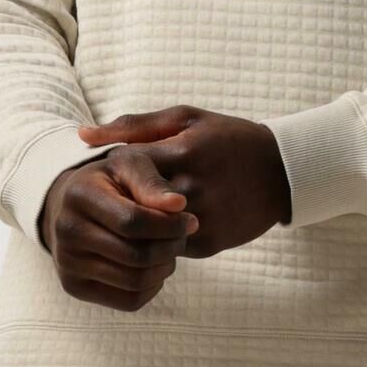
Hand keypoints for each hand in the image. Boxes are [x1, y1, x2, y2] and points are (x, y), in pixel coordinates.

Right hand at [39, 146, 197, 312]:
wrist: (70, 208)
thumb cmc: (110, 183)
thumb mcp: (129, 167)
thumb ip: (152, 182)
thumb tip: (179, 206)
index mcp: (79, 196)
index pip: (133, 222)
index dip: (169, 225)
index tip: (190, 220)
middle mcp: (66, 231)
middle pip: (136, 255)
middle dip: (170, 248)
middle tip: (183, 238)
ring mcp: (67, 263)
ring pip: (135, 281)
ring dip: (164, 268)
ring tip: (170, 251)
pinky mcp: (74, 287)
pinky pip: (129, 301)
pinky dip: (152, 287)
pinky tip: (154, 267)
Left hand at [74, 106, 292, 255]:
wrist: (283, 173)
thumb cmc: (227, 139)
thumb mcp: (186, 119)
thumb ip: (134, 126)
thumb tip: (82, 135)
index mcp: (181, 151)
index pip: (124, 166)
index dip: (113, 173)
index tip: (115, 175)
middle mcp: (190, 187)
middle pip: (132, 205)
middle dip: (122, 204)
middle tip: (118, 202)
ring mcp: (201, 218)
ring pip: (149, 232)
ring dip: (139, 226)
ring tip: (141, 213)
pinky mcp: (210, 242)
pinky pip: (170, 248)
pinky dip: (162, 240)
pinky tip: (166, 226)